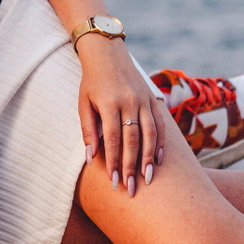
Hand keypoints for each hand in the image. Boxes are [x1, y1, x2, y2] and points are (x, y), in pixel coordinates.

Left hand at [77, 39, 160, 195]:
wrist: (108, 54)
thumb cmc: (91, 82)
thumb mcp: (83, 103)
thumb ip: (88, 130)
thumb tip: (91, 159)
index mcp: (110, 103)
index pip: (113, 139)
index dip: (114, 162)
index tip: (114, 182)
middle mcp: (130, 102)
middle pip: (133, 140)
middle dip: (132, 166)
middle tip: (131, 189)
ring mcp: (144, 100)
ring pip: (150, 134)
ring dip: (149, 158)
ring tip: (147, 179)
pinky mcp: (152, 99)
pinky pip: (160, 124)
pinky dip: (160, 143)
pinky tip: (158, 160)